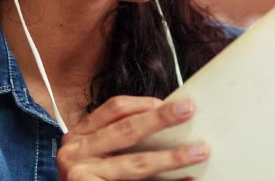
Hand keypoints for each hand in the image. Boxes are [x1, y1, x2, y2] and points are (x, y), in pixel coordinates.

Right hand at [56, 96, 207, 180]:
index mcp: (78, 135)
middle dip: (161, 119)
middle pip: (126, 130)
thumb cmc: (87, 179)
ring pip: (136, 164)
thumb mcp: (92, 154)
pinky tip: (187, 180)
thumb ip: (117, 140)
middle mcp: (76, 152)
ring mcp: (80, 175)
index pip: (114, 109)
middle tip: (188, 110)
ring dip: (172, 157)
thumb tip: (164, 126)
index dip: (143, 104)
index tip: (169, 102)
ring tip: (199, 151)